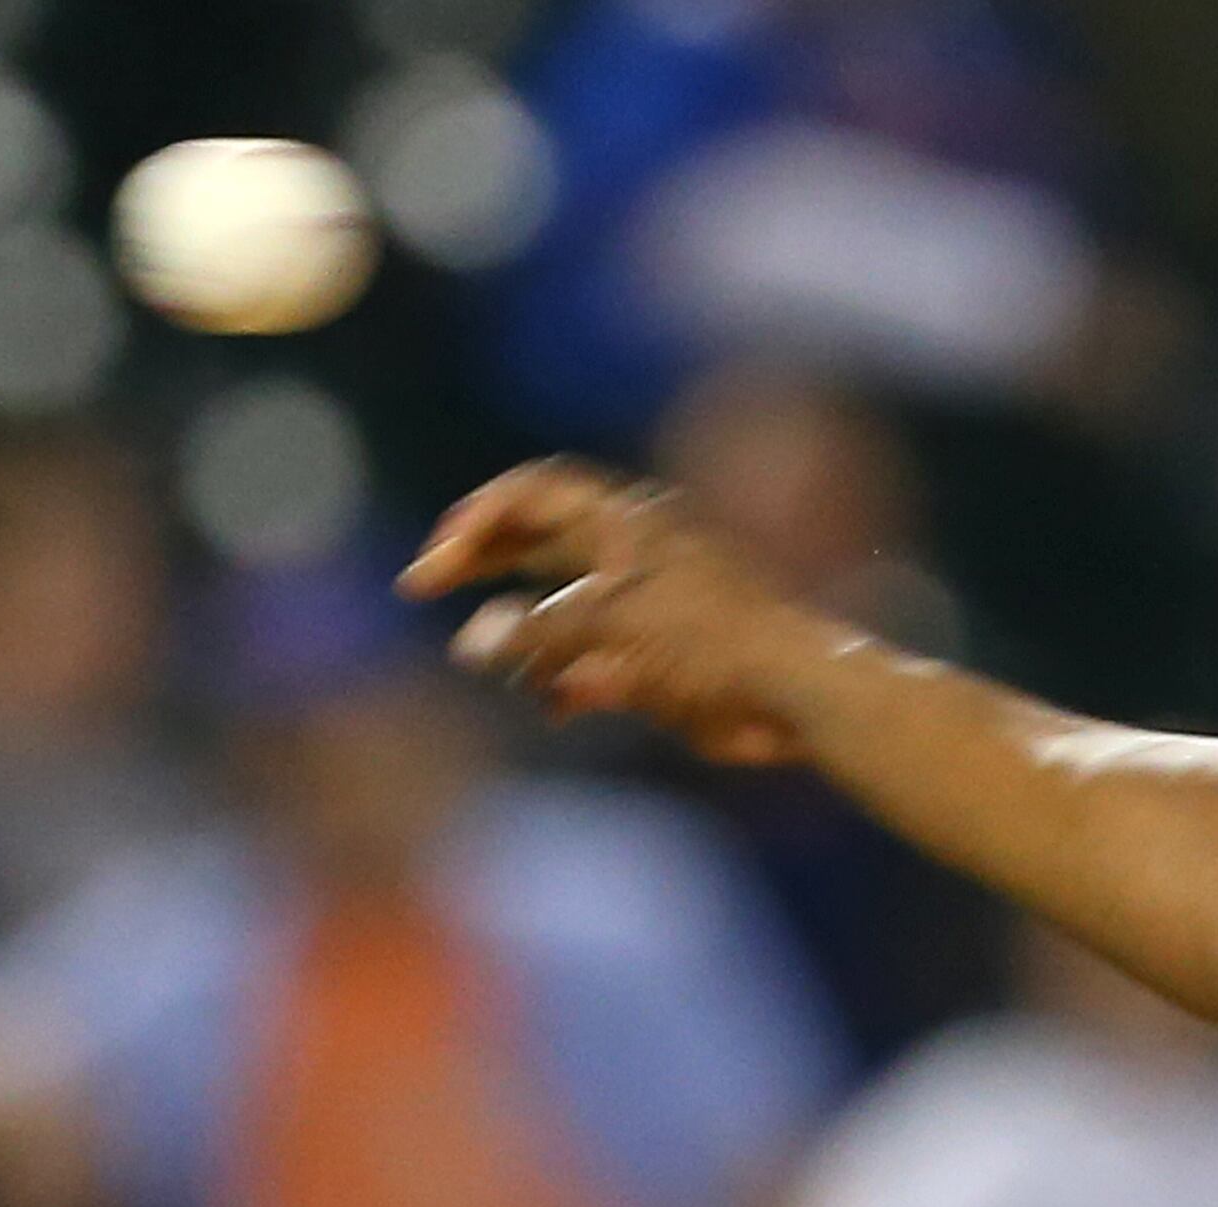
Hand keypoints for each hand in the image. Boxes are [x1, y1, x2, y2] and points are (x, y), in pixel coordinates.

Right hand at [399, 457, 835, 763]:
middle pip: (536, 541)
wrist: (794, 697)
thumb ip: (534, 631)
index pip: (534, 493)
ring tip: (485, 658)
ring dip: (519, 633)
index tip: (438, 558)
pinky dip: (563, 680)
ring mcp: (644, 608)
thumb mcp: (610, 626)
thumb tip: (472, 642)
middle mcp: (631, 556)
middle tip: (422, 583)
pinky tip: (553, 703)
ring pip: (557, 609)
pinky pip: (590, 663)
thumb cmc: (712, 644)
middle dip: (480, 561)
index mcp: (626, 524)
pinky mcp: (658, 661)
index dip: (478, 516)